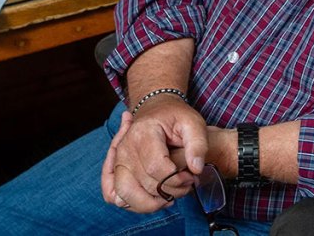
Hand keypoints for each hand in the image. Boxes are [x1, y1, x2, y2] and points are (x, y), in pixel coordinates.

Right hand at [104, 97, 207, 212]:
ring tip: (170, 193)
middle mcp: (125, 149)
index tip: (190, 175)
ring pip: (127, 196)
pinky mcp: (115, 171)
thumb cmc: (175, 117)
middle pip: (145, 184)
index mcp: (142, 134)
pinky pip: (117, 197)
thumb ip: (198, 144)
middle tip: (186, 182)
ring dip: (152, 202)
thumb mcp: (193, 123)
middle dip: (171, 191)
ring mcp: (118, 161)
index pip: (156, 168)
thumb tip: (196, 169)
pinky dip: (136, 203)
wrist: (157, 109)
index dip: (177, 179)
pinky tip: (156, 196)